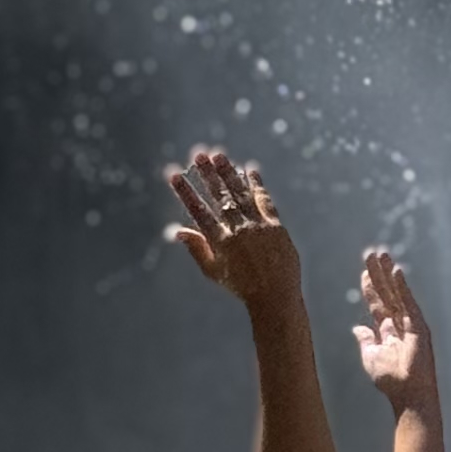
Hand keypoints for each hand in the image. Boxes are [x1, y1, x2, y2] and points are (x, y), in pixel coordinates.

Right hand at [164, 146, 302, 309]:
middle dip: (207, 174)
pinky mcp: (276, 226)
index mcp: (220, 242)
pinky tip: (249, 170)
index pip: (198, 212)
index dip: (186, 192)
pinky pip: (264, 200)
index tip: (175, 175)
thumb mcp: (213, 271)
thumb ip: (197, 248)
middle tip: (197, 154)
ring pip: (241, 195)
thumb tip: (177, 231)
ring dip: (229, 173)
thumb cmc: (241, 286)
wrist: (276, 297)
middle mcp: (239, 231)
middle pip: (220, 197)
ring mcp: (259, 227)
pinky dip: (256, 185)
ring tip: (218, 155)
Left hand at [352, 246, 436, 407]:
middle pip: (387, 292)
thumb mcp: (371, 357)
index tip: (365, 269)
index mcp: (387, 330)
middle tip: (373, 252)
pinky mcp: (419, 326)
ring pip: (397, 293)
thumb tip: (357, 328)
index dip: (370, 285)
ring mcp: (410, 323)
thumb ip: (366, 340)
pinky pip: (409, 303)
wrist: (409, 395)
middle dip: (379, 273)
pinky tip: (396, 272)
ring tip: (383, 254)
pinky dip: (403, 287)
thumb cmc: (391, 380)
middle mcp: (399, 323)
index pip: (377, 302)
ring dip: (389, 274)